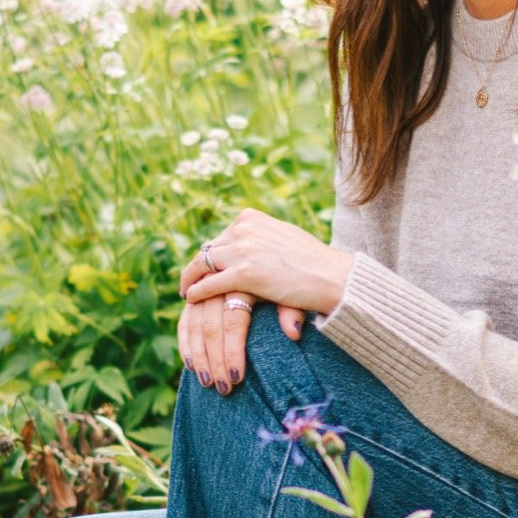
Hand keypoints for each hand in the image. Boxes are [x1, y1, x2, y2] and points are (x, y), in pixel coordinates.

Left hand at [177, 210, 354, 395]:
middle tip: (189, 280)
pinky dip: (196, 292)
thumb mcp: (282, 237)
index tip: (207, 265)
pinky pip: (208, 284)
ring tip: (186, 291)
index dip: (213, 253)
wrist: (331, 275)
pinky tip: (191, 299)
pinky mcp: (242, 274)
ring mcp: (241, 250)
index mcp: (251, 218)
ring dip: (190, 278)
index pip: (222, 235)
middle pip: (209, 249)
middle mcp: (243, 228)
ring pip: (202, 264)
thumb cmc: (313, 262)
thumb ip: (262, 238)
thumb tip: (249, 247)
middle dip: (198, 266)